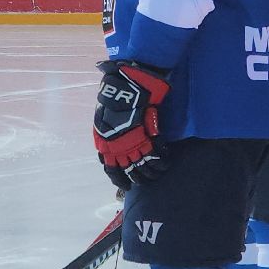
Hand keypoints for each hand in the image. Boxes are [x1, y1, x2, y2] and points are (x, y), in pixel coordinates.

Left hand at [93, 60, 171, 188]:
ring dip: (151, 173)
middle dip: (137, 178)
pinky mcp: (148, 136)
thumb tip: (110, 143)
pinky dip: (161, 161)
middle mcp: (116, 146)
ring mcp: (132, 142)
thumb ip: (108, 130)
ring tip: (157, 174)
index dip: (118, 179)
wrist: (128, 83)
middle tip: (145, 181)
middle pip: (127, 170)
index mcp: (104, 142)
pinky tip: (165, 163)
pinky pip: (155, 155)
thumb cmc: (115, 95)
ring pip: (143, 166)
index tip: (126, 186)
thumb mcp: (104, 115)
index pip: (110, 168)